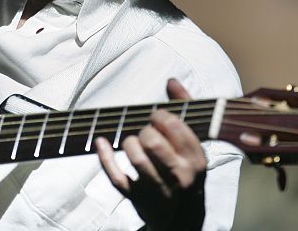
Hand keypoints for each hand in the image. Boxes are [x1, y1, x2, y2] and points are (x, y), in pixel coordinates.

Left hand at [95, 78, 205, 230]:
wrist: (184, 218)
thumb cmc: (185, 169)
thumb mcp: (192, 142)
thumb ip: (184, 108)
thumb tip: (171, 80)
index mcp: (196, 159)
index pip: (176, 127)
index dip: (160, 115)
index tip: (154, 116)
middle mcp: (180, 176)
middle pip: (154, 142)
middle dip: (144, 130)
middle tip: (144, 132)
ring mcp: (159, 190)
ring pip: (137, 159)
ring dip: (128, 142)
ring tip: (131, 140)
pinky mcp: (138, 200)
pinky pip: (117, 177)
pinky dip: (105, 157)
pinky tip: (101, 142)